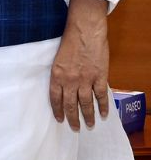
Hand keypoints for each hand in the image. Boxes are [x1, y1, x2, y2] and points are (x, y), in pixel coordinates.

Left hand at [50, 0, 111, 129]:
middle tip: (75, 129)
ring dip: (88, 116)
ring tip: (90, 125)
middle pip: (70, 105)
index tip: (60, 120)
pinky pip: (101, 96)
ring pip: (86, 104)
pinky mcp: (99, 77)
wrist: (85, 31)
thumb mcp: (58, 60)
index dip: (58, 111)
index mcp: (56, 76)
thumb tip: (63, 88)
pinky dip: (103, 106)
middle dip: (73, 119)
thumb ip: (60, 75)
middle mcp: (70, 80)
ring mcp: (85, 80)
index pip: (55, 99)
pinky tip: (104, 114)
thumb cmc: (70, 42)